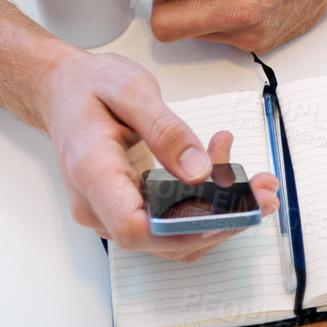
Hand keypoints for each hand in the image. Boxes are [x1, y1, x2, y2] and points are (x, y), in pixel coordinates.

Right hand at [37, 49, 277, 261]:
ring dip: (218, 214)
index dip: (181, 229)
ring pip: (171, 234)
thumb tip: (199, 171)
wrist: (63, 92)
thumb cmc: (88, 87)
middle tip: (263, 192)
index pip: (133, 227)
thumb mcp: (129, 89)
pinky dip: (202, 203)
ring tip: (254, 181)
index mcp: (92, 172)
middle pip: (161, 239)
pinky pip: (168, 220)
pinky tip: (221, 167)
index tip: (226, 211)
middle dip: (220, 221)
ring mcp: (111, 212)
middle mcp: (98, 204)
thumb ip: (164, 129)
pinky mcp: (127, 209)